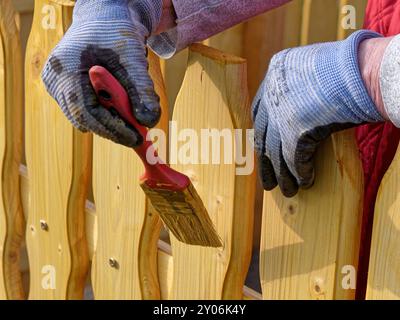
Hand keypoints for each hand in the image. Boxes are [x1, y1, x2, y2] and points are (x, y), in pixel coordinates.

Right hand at [42, 0, 162, 146]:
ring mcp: (59, 85)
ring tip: (133, 111)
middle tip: (140, 134)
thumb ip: (142, 91)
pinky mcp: (67, 89)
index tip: (136, 138)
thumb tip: (150, 121)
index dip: (112, 129)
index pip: (85, 111)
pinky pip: (88, 110)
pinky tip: (121, 102)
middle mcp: (56, 79)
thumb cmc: (117, 33)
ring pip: (87, 116)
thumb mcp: (133, 60)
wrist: (106, 18)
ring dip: (112, 119)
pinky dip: (107, 111)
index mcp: (65, 68)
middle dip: (114, 128)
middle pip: (84, 118)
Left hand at [252, 30, 385, 197]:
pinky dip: (300, 173)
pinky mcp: (296, 131)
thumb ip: (299, 87)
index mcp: (275, 72)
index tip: (264, 151)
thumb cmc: (350, 68)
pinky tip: (306, 182)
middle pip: (262, 136)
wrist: (364, 70)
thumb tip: (300, 110)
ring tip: (288, 191)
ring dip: (283, 175)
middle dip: (266, 162)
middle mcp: (272, 92)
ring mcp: (282, 112)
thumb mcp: (315, 70)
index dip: (262, 134)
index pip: (259, 112)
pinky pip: (294, 159)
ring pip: (276, 152)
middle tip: (268, 182)